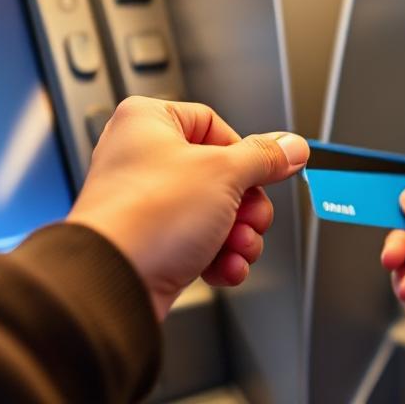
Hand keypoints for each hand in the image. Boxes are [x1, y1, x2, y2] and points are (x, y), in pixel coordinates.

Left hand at [67, 97, 308, 320]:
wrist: (113, 282)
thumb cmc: (146, 216)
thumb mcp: (224, 173)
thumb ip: (264, 158)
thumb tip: (290, 147)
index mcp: (148, 122)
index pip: (215, 125)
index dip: (244, 154)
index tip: (265, 173)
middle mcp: (141, 158)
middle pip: (220, 174)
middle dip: (246, 205)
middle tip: (252, 218)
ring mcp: (144, 204)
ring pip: (213, 213)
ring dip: (237, 235)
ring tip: (238, 247)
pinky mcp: (150, 244)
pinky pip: (197, 243)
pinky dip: (218, 257)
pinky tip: (225, 267)